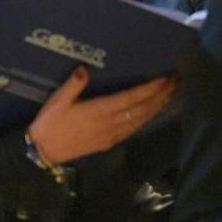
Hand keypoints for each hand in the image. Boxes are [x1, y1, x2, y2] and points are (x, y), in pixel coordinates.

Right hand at [26, 66, 177, 165]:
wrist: (44, 152)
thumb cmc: (50, 123)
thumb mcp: (57, 101)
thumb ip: (73, 84)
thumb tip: (85, 69)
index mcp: (98, 111)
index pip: (131, 99)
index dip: (150, 89)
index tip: (165, 78)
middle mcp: (110, 124)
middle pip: (142, 109)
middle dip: (161, 96)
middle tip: (177, 81)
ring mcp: (111, 135)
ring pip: (141, 120)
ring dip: (158, 107)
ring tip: (171, 93)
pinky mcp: (109, 142)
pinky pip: (134, 129)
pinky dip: (146, 118)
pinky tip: (153, 111)